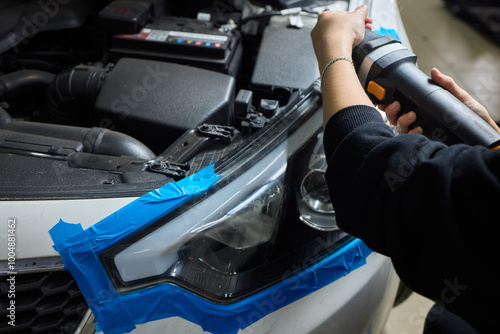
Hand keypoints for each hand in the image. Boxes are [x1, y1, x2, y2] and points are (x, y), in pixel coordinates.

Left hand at [311, 5, 372, 71]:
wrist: (336, 53)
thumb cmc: (342, 34)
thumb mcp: (358, 17)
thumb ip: (361, 11)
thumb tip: (362, 10)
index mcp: (325, 16)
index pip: (343, 15)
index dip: (355, 18)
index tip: (361, 21)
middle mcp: (318, 28)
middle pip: (339, 26)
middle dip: (353, 28)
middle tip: (361, 30)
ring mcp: (318, 42)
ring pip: (337, 38)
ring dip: (347, 38)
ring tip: (356, 40)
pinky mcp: (321, 53)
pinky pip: (334, 48)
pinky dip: (341, 48)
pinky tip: (348, 48)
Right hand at [380, 68, 499, 133]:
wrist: (483, 132)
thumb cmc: (472, 115)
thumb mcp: (460, 97)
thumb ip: (447, 85)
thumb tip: (434, 71)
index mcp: (422, 108)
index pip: (401, 106)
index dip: (388, 104)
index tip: (384, 100)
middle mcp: (418, 120)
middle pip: (395, 118)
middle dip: (391, 111)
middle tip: (397, 106)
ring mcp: (420, 131)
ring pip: (400, 128)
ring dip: (402, 121)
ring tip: (412, 117)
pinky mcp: (426, 141)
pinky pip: (411, 139)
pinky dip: (412, 134)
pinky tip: (418, 129)